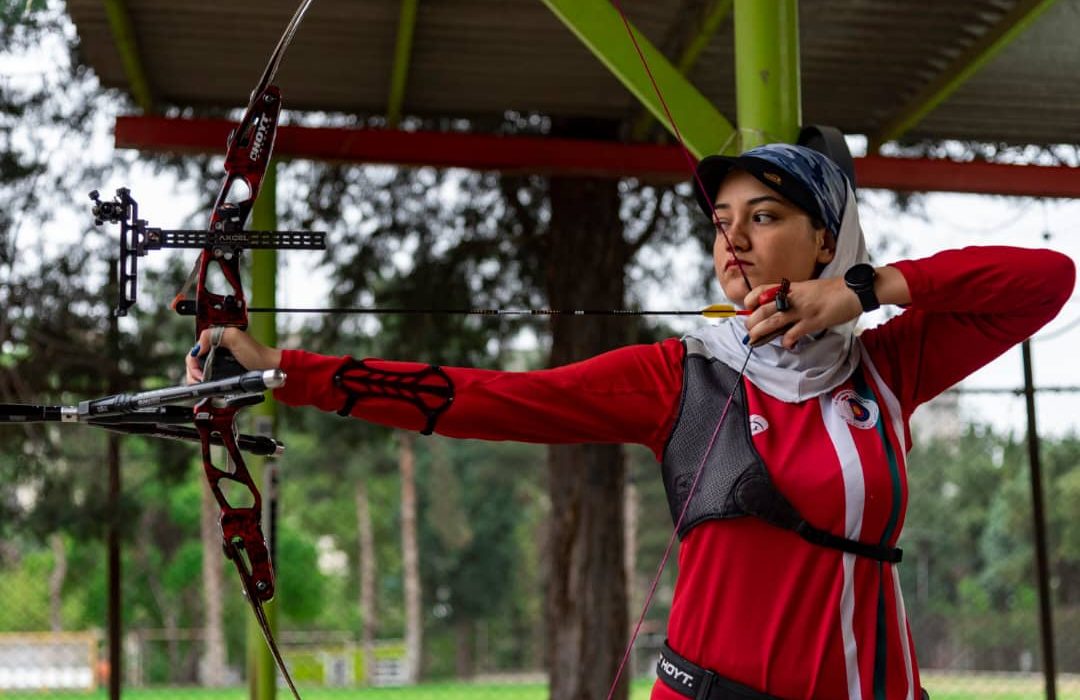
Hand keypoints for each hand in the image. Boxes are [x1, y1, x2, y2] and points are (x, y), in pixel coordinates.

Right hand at [185, 327, 282, 382]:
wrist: (268, 368)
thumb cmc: (256, 353)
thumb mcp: (234, 337)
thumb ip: (213, 335)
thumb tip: (197, 348)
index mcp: (215, 339)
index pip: (193, 351)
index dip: (192, 363)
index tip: (198, 372)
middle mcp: (215, 351)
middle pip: (193, 363)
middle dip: (193, 373)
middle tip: (200, 380)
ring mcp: (218, 363)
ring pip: (198, 373)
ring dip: (197, 380)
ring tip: (203, 384)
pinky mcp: (223, 374)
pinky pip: (208, 380)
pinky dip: (206, 384)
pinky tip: (210, 387)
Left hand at [743, 277, 862, 349]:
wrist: (853, 290)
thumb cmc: (832, 290)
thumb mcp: (807, 288)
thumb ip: (793, 296)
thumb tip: (780, 309)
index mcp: (791, 288)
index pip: (762, 290)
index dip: (751, 299)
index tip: (747, 308)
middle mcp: (793, 298)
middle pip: (763, 309)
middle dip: (752, 321)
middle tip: (749, 330)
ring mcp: (802, 310)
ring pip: (773, 321)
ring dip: (760, 331)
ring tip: (754, 338)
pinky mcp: (812, 322)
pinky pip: (793, 333)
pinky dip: (786, 341)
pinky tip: (786, 344)